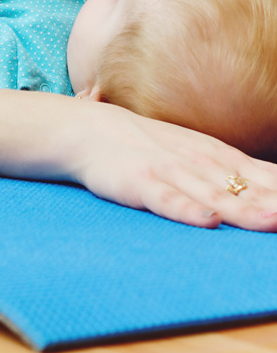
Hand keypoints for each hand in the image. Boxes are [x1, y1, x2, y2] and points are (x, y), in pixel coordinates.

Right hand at [69, 96, 276, 230]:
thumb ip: (238, 173)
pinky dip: (188, 210)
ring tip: (272, 222)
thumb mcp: (200, 153)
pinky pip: (167, 199)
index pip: (263, 176)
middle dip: (275, 204)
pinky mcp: (140, 183)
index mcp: (218, 156)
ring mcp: (170, 171)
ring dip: (245, 210)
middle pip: (247, 189)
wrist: (94, 130)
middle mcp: (200, 162)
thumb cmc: (152, 147)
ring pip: (214, 195)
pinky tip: (208, 221)